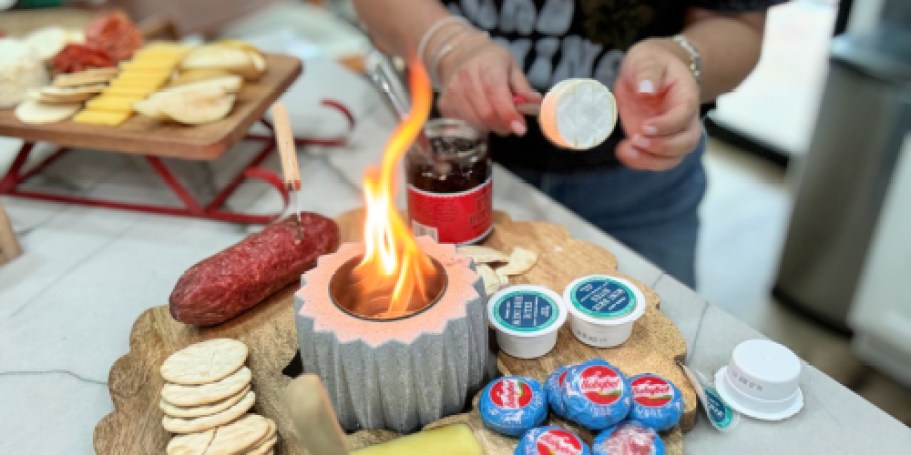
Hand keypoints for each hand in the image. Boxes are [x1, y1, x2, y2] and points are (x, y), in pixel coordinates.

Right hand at [436, 33, 540, 135]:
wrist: (459, 55)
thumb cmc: (490, 62)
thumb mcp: (512, 68)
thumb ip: (524, 89)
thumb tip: (535, 107)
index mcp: (487, 65)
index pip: (496, 93)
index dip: (508, 114)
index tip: (520, 128)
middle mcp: (466, 77)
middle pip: (486, 113)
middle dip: (503, 124)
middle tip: (511, 123)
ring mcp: (452, 92)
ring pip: (476, 122)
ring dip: (491, 126)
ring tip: (495, 114)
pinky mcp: (445, 105)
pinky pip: (465, 124)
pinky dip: (477, 124)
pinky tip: (479, 112)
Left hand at [613, 38, 701, 170]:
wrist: (650, 71)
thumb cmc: (651, 62)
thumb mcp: (647, 58)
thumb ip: (648, 71)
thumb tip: (645, 90)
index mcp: (686, 96)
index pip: (685, 115)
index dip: (667, 125)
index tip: (645, 126)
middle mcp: (684, 119)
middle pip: (687, 143)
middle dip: (662, 147)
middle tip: (636, 139)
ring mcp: (671, 134)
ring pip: (673, 158)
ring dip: (650, 160)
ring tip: (626, 151)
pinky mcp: (655, 142)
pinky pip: (655, 160)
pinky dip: (639, 161)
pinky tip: (622, 151)